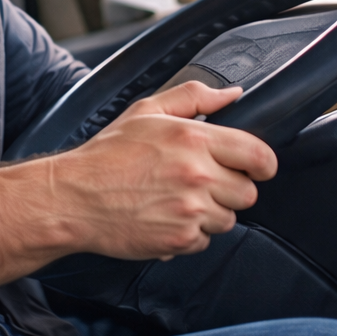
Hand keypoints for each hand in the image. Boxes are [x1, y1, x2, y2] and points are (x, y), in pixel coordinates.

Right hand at [48, 81, 277, 260]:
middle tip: (200, 183)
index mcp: (193, 138)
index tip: (255, 166)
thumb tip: (232, 94)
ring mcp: (190, 210)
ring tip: (176, 200)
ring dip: (209, 213)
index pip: (258, 155)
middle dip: (229, 189)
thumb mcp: (147, 111)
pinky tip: (164, 217)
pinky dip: (189, 234)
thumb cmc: (107, 154)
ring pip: (228, 219)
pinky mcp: (179, 239)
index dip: (263, 163)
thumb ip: (193, 96)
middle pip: (248, 193)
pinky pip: (204, 241)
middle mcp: (197, 175)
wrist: (73, 197)